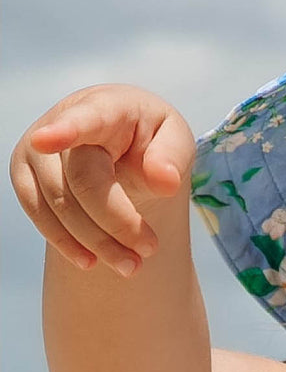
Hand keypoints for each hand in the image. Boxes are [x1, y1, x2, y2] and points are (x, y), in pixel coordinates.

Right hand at [10, 84, 194, 276]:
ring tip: (131, 265)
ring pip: (60, 205)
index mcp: (106, 106)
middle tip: (149, 251)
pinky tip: (91, 260)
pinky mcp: (23, 174)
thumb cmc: (150, 139)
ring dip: (96, 242)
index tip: (47, 140)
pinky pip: (38, 215)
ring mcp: (36, 148)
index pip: (87, 119)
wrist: (116, 141)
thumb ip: (173, 156)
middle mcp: (62, 120)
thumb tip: (165, 182)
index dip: (66, 131)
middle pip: (83, 182)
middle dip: (117, 222)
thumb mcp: (175, 140)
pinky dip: (66, 243)